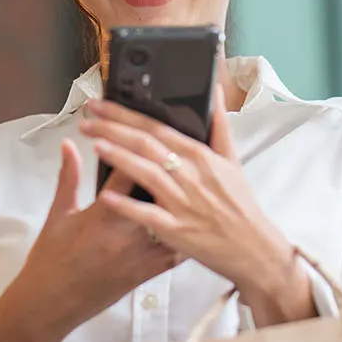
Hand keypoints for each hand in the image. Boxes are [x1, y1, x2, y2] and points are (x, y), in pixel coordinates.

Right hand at [0, 137, 181, 341]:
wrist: (50, 302)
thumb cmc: (50, 259)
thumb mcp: (57, 214)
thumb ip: (68, 177)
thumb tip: (69, 146)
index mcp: (103, 213)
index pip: (128, 170)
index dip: (137, 148)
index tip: (147, 134)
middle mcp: (127, 232)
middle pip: (158, 193)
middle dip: (169, 173)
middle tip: (182, 156)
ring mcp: (140, 254)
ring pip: (174, 223)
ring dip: (184, 205)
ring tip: (199, 187)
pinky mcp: (146, 274)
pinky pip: (175, 254)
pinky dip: (185, 238)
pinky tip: (194, 224)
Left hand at [79, 82, 315, 327]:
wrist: (254, 249)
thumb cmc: (241, 206)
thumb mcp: (233, 162)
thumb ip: (220, 126)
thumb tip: (214, 92)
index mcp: (201, 157)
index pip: (158, 127)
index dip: (127, 114)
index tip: (103, 105)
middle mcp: (191, 175)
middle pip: (146, 144)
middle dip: (113, 128)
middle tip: (88, 118)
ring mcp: (183, 203)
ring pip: (146, 173)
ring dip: (119, 157)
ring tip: (95, 143)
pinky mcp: (177, 230)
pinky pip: (148, 215)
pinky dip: (127, 206)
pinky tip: (105, 196)